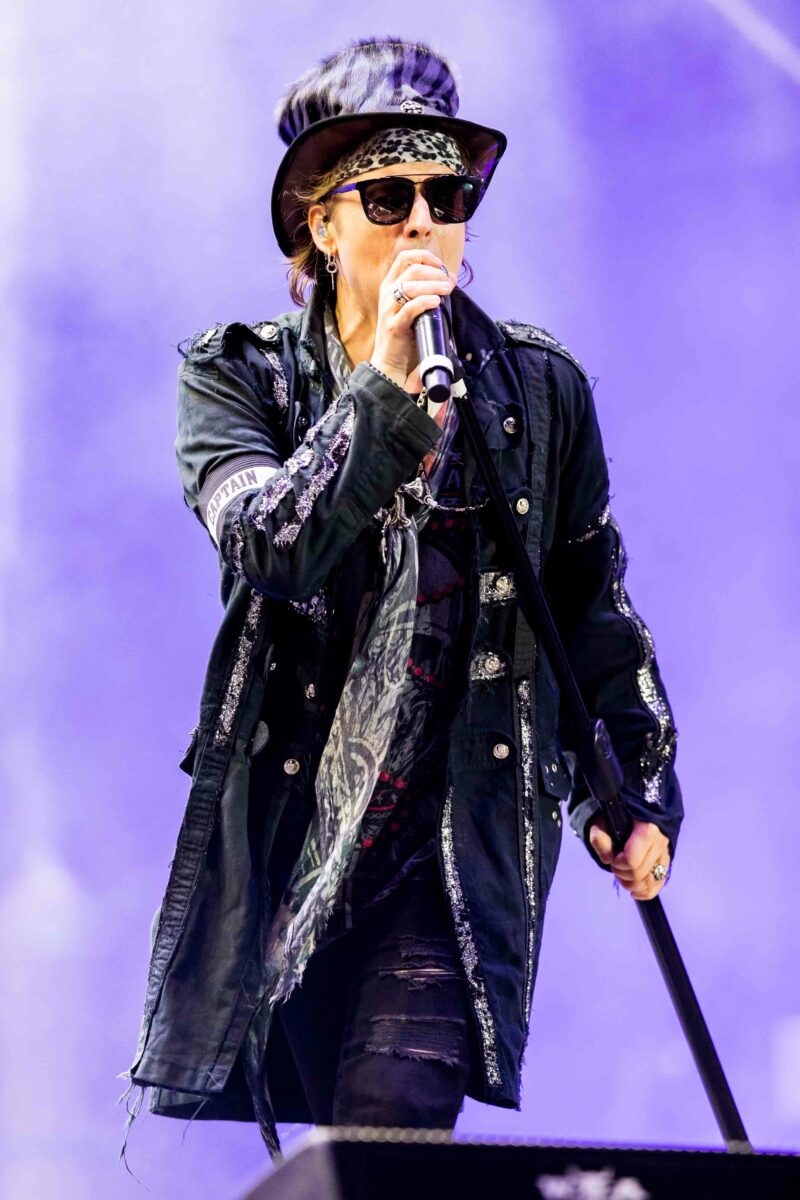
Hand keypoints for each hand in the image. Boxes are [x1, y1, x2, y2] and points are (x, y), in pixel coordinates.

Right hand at [370, 249, 456, 392]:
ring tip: (447, 290)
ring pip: (410, 286)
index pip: (405, 257)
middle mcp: (387, 293)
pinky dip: (425, 302)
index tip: (441, 266)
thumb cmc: (406, 335)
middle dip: (434, 273)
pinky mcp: (393, 325)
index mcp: (391, 285)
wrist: (391, 364)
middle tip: (449, 283)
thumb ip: (428, 292)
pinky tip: (437, 302)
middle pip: (412, 270)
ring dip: (433, 285)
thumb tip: (451, 278)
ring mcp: (388, 309)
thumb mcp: (416, 308)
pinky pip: (409, 308)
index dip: (425, 257)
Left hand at [589, 815, 670, 900]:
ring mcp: (665, 852)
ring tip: (622, 878)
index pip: (632, 860)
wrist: (630, 812)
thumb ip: (599, 839)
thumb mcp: (601, 822)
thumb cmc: (615, 818)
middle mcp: (660, 841)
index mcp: (646, 829)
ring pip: (651, 881)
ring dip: (633, 885)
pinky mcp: (666, 861)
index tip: (613, 859)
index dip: (619, 864)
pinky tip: (634, 892)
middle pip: (641, 873)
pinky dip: (646, 892)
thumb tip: (608, 859)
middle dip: (623, 875)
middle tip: (615, 868)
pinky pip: (660, 883)